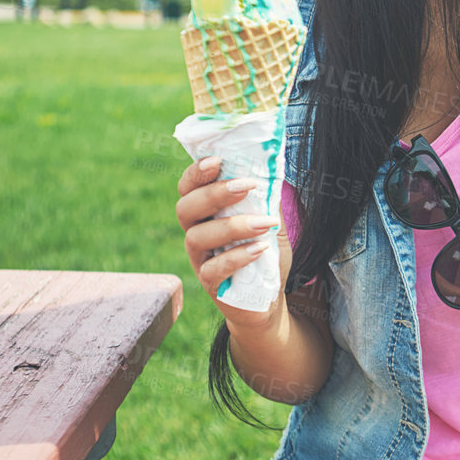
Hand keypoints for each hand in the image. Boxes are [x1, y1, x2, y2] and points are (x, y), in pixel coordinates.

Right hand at [174, 157, 291, 331]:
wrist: (267, 299)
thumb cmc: (265, 254)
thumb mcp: (271, 222)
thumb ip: (268, 199)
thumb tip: (274, 171)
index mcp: (205, 213)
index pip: (188, 187)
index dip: (196, 172)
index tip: (218, 160)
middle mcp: (195, 233)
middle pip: (185, 208)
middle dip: (214, 193)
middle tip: (246, 186)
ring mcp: (199, 260)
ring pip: (196, 237)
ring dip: (232, 226)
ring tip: (263, 224)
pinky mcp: (209, 284)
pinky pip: (212, 269)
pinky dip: (237, 257)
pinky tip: (259, 249)